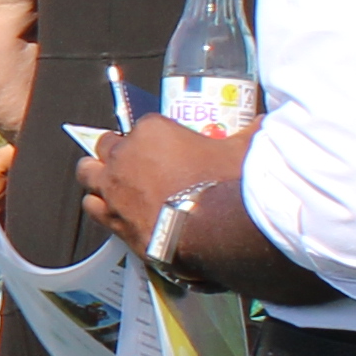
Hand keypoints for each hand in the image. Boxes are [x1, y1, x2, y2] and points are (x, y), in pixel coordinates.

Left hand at [80, 113, 251, 250]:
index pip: (143, 125)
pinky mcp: (112, 220)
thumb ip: (250, 134)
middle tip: (132, 162)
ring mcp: (114, 189)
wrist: (213, 231)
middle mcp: (125, 156)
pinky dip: (100, 207)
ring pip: (89, 174)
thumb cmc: (225, 185)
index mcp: (152, 130)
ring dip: (98, 176)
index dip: (153, 137)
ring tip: (110, 182)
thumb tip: (266, 125)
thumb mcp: (243, 151)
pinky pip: (93, 207)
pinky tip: (111, 211)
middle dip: (115, 151)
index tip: (166, 149)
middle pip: (105, 146)